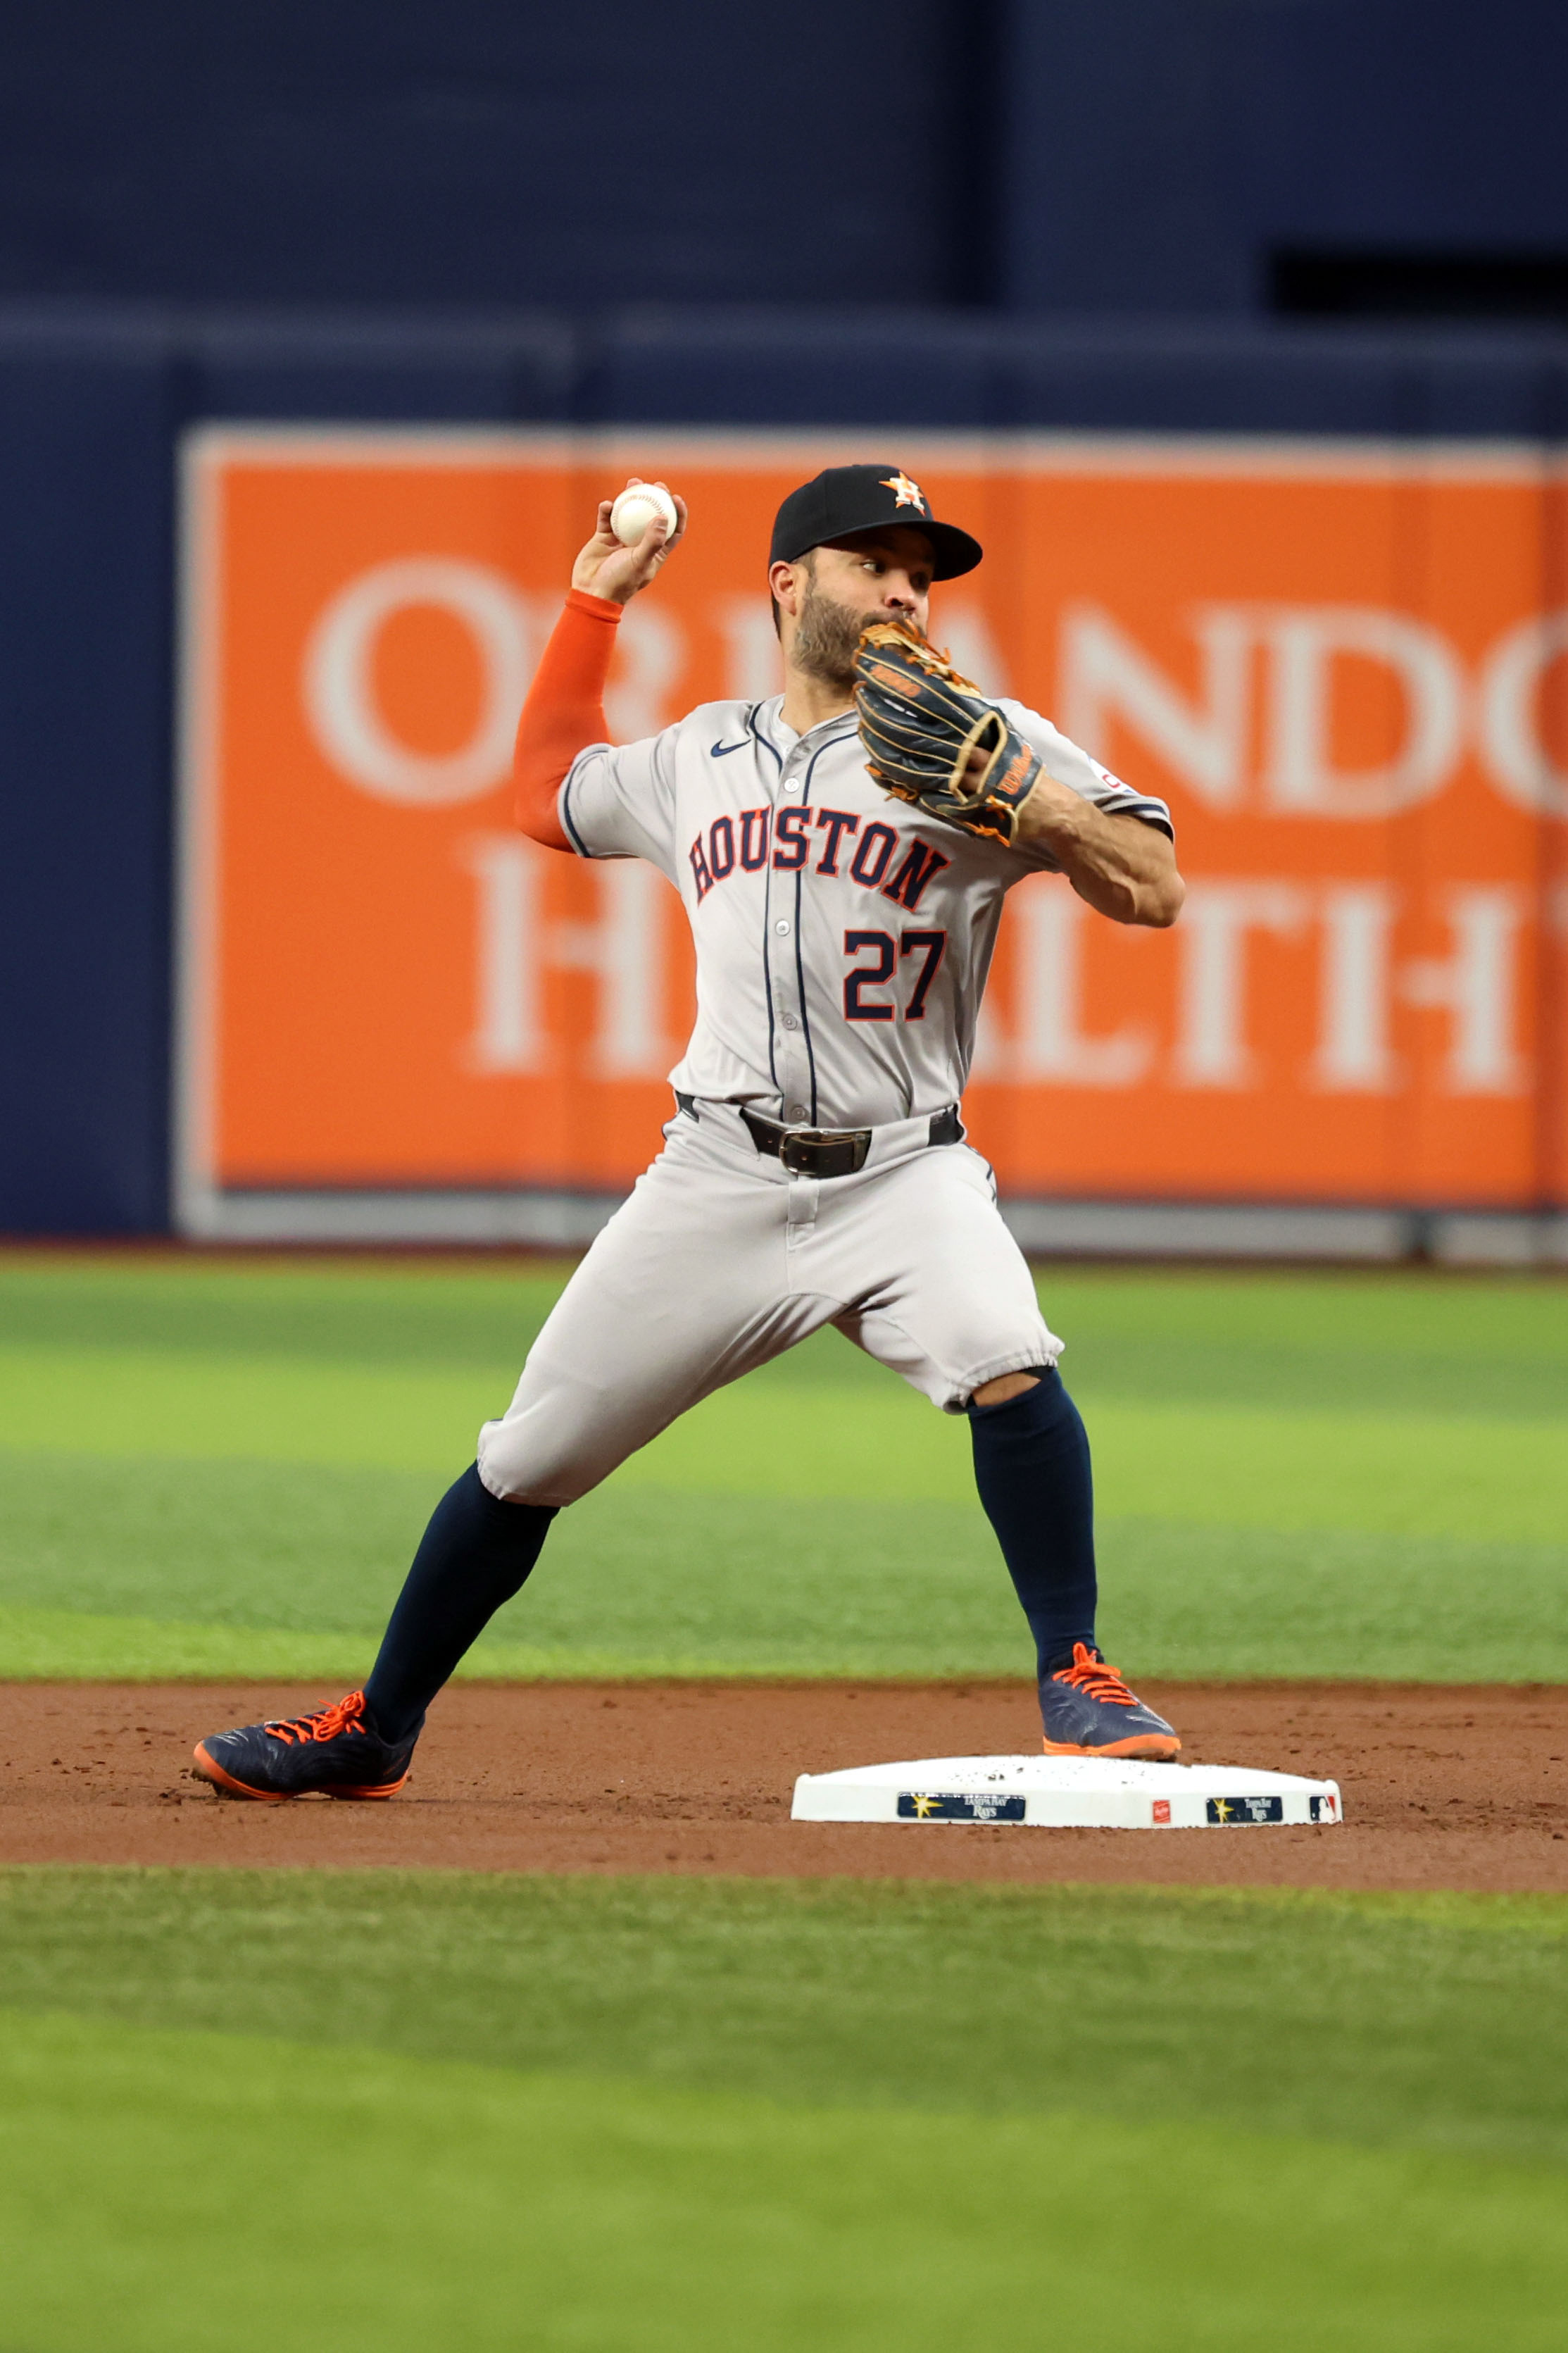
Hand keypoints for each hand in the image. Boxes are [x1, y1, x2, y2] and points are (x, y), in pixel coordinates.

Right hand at [571, 478, 687, 604]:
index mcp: (655, 552)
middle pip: (651, 516)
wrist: (592, 592)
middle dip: (656, 498)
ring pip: (629, 512)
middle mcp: (640, 543)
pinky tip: (607, 505)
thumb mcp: (639, 562)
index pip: (672, 530)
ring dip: (631, 496)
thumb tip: (664, 517)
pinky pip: (607, 518)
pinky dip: (608, 509)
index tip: (676, 497)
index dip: (677, 513)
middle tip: (656, 484)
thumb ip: (652, 541)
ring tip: (633, 482)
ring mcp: (621, 539)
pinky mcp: (604, 537)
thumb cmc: (620, 582)